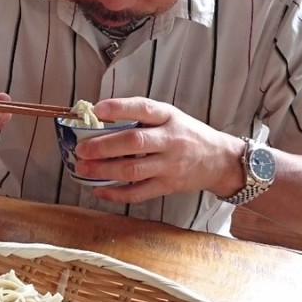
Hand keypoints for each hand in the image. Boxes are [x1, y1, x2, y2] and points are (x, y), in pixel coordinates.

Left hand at [74, 97, 244, 201]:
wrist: (220, 160)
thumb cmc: (187, 134)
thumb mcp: (170, 117)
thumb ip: (142, 116)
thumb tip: (99, 118)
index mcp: (169, 116)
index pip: (143, 108)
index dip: (119, 108)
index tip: (96, 109)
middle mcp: (171, 140)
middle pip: (134, 141)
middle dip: (103, 146)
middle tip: (80, 148)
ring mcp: (170, 165)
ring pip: (133, 170)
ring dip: (103, 171)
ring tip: (82, 169)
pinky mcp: (168, 186)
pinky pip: (138, 193)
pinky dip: (116, 193)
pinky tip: (98, 190)